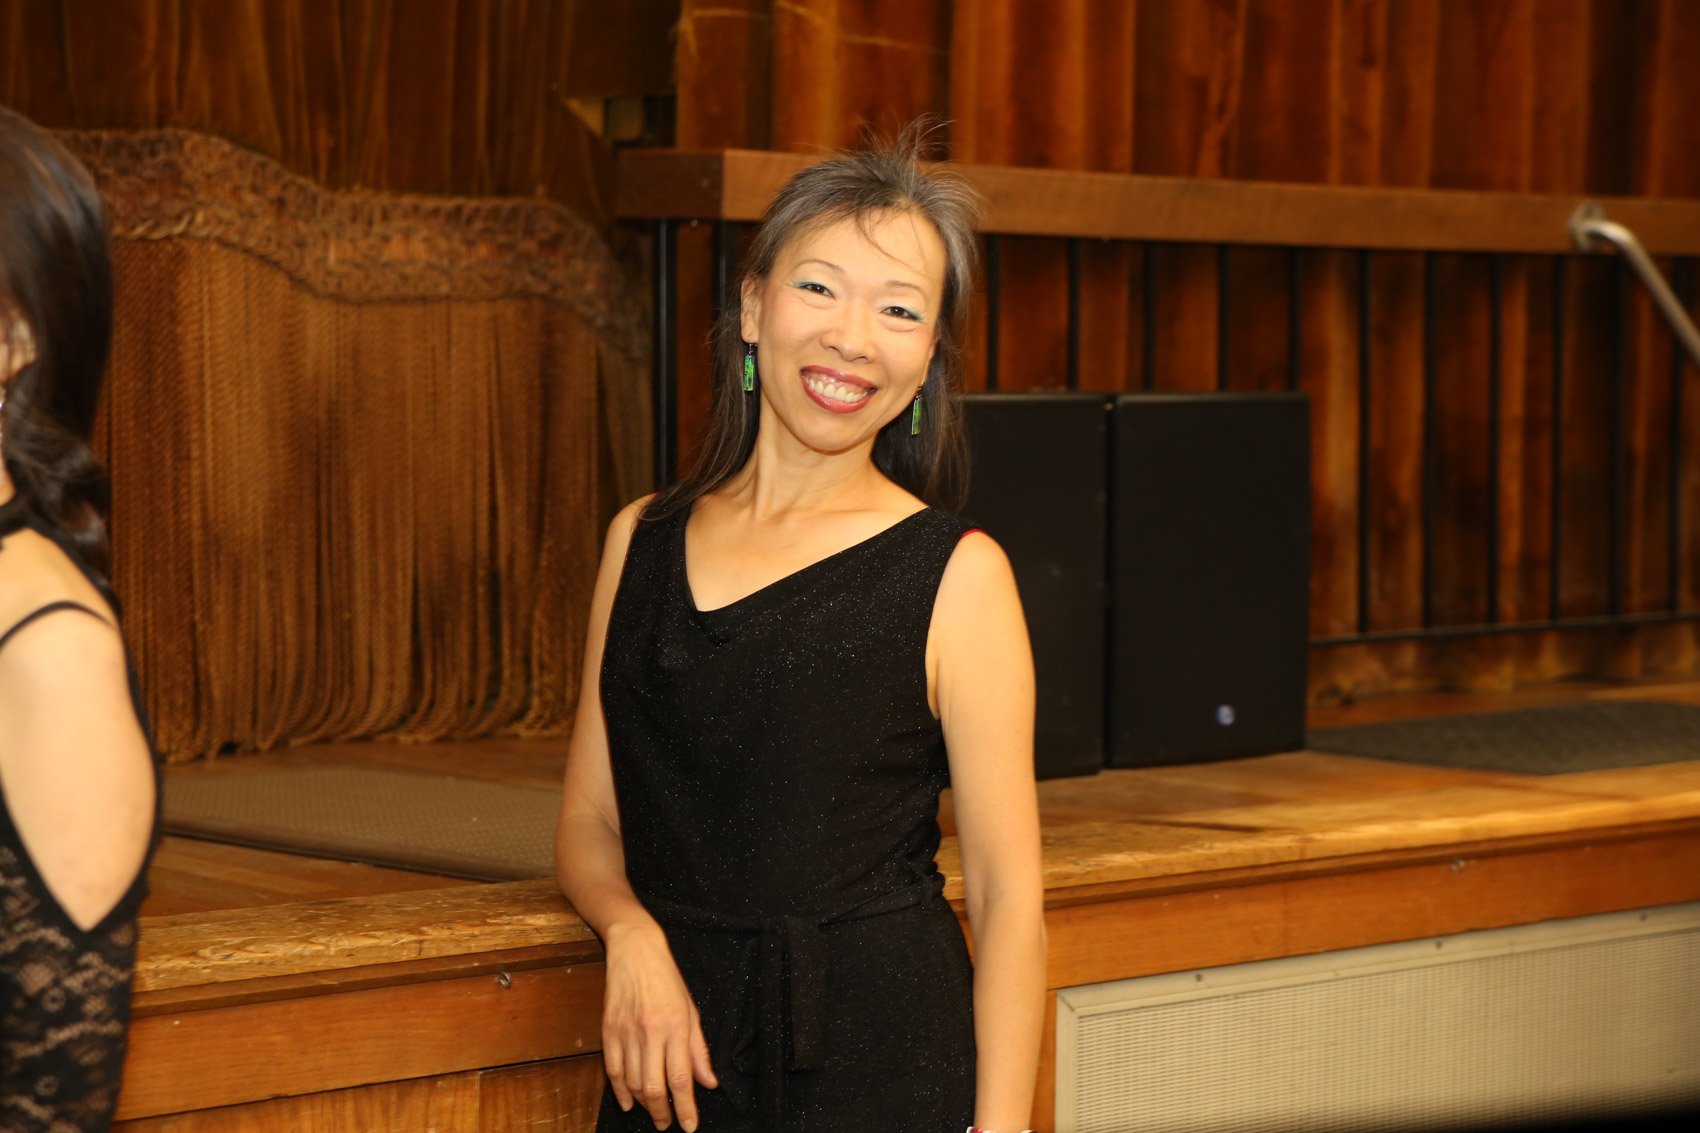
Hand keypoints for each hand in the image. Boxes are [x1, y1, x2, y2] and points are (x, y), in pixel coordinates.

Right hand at [601, 921, 718, 1130]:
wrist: (635, 951)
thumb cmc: (667, 978)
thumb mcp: (691, 1010)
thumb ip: (699, 1050)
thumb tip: (709, 1082)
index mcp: (675, 1026)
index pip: (681, 1078)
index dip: (686, 1107)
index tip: (689, 1126)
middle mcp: (650, 1032)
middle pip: (654, 1088)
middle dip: (663, 1113)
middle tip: (669, 1124)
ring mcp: (626, 1032)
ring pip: (633, 1083)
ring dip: (644, 1104)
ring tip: (655, 1111)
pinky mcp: (609, 1031)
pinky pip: (614, 1070)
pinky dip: (620, 1091)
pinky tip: (629, 1102)